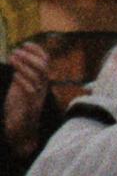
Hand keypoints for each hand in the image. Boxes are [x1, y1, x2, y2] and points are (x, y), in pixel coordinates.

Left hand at [5, 40, 47, 161]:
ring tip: (12, 58)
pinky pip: (31, 91)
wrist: (21, 131)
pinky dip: (23, 81)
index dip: (37, 51)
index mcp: (40, 82)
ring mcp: (37, 97)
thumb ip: (21, 73)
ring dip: (24, 65)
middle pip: (43, 67)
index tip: (25, 44)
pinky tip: (14, 76)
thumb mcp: (20, 86)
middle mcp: (41, 88)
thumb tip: (17, 56)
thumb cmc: (19, 108)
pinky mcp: (30, 106)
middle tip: (16, 51)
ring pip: (38, 77)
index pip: (45, 62)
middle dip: (30, 56)